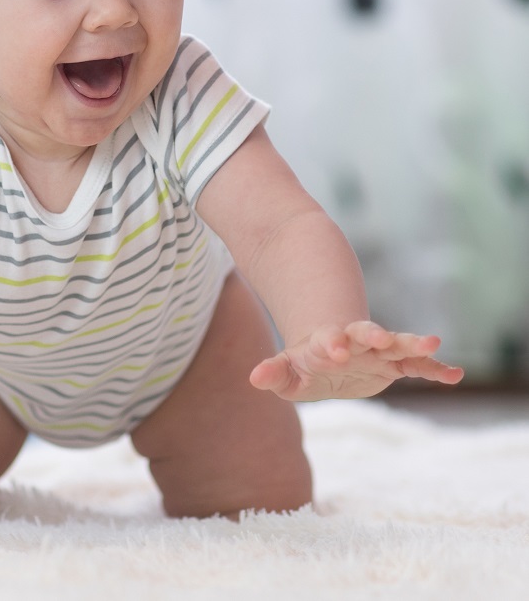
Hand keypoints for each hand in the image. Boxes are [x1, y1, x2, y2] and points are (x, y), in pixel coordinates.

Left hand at [249, 321, 463, 401]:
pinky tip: (455, 375)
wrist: (329, 351)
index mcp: (326, 342)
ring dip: (412, 342)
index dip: (331, 343)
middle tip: (381, 336)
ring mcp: (377, 352)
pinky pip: (418, 366)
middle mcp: (355, 342)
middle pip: (365, 332)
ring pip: (397, 343)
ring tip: (433, 341)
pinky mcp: (394, 365)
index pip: (328, 340)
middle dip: (372, 334)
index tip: (333, 350)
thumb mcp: (288, 373)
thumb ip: (274, 373)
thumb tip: (254, 378)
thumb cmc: (305, 364)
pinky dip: (435, 369)